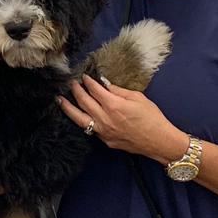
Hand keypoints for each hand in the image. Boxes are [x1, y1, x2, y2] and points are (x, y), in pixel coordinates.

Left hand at [58, 75, 182, 161]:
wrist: (159, 141)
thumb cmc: (152, 118)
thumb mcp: (138, 98)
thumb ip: (118, 91)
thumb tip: (105, 85)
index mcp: (114, 105)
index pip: (95, 90)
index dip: (88, 82)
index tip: (84, 77)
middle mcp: (105, 118)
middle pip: (84, 102)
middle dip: (76, 91)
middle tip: (71, 83)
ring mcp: (103, 131)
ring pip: (79, 118)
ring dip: (68, 108)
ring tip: (59, 100)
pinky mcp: (105, 141)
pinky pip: (90, 129)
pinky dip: (82, 120)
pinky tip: (78, 115)